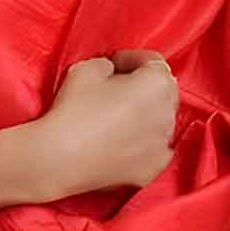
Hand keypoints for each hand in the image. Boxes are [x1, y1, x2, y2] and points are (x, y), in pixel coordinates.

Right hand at [36, 48, 179, 199]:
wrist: (61, 158)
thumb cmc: (75, 108)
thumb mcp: (87, 67)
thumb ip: (108, 64)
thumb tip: (112, 73)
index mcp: (157, 84)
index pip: (153, 62)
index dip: (131, 59)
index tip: (114, 64)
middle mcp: (168, 114)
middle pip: (162, 92)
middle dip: (143, 87)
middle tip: (116, 89)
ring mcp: (163, 146)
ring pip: (159, 122)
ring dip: (144, 115)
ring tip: (116, 117)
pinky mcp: (152, 170)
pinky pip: (153, 149)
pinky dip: (142, 143)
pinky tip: (120, 141)